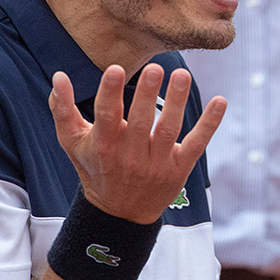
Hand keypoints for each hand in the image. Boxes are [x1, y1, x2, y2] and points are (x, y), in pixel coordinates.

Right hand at [49, 65, 225, 223]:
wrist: (119, 212)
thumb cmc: (95, 167)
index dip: (110, 93)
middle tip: (155, 67)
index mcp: (104, 145)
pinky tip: (220, 101)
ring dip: (177, 102)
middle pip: (141, 121)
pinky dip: (210, 124)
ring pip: (169, 130)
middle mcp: (130, 155)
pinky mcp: (179, 168)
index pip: (107, 116)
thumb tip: (59, 76)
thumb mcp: (73, 143)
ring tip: (182, 75)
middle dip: (147, 94)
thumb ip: (63, 110)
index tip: (115, 69)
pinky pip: (196, 144)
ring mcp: (157, 163)